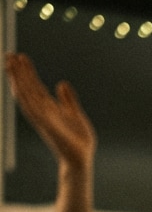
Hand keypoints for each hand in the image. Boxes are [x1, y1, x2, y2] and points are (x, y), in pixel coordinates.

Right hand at [5, 52, 94, 170]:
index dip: (27, 72)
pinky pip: (31, 108)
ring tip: (10, 63)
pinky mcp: (45, 126)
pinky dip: (24, 96)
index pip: (35, 86)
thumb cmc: (79, 140)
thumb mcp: (75, 114)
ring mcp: (42, 118)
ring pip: (25, 95)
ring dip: (17, 79)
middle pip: (27, 88)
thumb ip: (68, 100)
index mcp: (49, 108)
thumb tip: (61, 83)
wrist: (82, 158)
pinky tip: (17, 85)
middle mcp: (42, 112)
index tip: (21, 56)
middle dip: (18, 71)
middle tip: (9, 53)